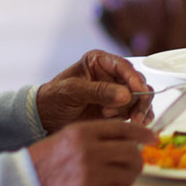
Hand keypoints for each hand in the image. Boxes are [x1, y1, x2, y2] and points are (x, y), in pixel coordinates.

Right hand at [29, 119, 156, 185]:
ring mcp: (91, 175)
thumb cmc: (45, 161)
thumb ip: (98, 134)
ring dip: (127, 177)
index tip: (152, 137)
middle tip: (131, 163)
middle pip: (132, 153)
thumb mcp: (69, 136)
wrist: (23, 185)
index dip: (143, 133)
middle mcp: (90, 151)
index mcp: (84, 132)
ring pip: (130, 175)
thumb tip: (130, 137)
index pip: (125, 128)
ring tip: (114, 177)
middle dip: (136, 159)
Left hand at [38, 50, 152, 129]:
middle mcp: (112, 75)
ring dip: (139, 110)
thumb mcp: (72, 91)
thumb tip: (126, 95)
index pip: (124, 66)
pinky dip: (140, 118)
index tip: (138, 91)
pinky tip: (136, 124)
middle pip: (138, 83)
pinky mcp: (119, 110)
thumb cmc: (53, 98)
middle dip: (139, 98)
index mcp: (99, 62)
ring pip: (141, 98)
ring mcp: (117, 93)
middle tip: (135, 115)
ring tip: (130, 121)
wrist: (44, 120)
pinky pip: (137, 111)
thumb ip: (99, 91)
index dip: (134, 79)